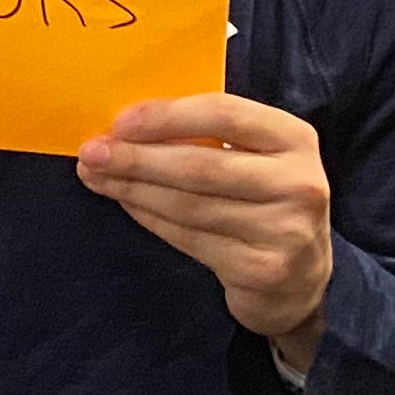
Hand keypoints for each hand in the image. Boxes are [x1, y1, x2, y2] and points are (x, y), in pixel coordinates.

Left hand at [78, 93, 333, 363]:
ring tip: (97, 177)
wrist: (303, 279)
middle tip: (91, 153)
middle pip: (199, 165)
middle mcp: (299, 183)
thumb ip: (210, 135)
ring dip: (133, 189)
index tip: (119, 122)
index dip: (166, 117)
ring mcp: (284, 231)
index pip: (223, 114)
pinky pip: (189, 238)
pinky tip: (127, 204)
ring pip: (188, 205)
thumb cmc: (265, 199)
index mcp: (295, 138)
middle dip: (136, 158)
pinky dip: (150, 219)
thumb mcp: (256, 156)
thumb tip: (128, 124)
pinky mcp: (262, 269)